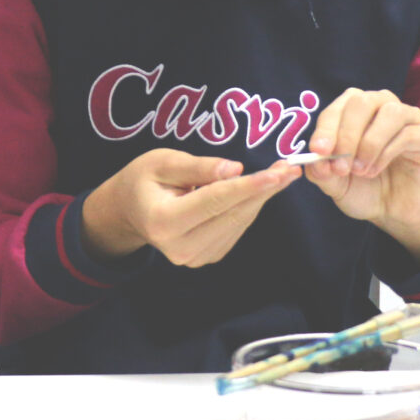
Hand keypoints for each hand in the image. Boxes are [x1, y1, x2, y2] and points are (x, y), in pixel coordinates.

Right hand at [80, 149, 298, 267]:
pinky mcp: (206, 257)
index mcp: (164, 222)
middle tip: (291, 168)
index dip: (248, 186)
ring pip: (238, 222)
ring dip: (261, 197)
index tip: (277, 174)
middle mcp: (180, 247)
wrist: (129, 211)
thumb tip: (235, 169)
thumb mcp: (162, 162)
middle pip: (232, 213)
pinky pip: (235, 228)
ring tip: (280, 173)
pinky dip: (248, 207)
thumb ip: (198, 167)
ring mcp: (194, 258)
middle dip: (264, 189)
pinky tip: (256, 189)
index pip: (214, 201)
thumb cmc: (142, 180)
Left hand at [302, 88, 419, 263]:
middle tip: (341, 167)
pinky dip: (386, 153)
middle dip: (346, 135)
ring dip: (369, 143)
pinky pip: (407, 133)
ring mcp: (407, 118)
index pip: (338, 107)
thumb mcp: (336, 185)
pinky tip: (376, 170)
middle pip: (361, 102)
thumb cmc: (365, 190)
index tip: (319, 151)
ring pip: (388, 112)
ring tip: (361, 170)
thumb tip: (314, 161)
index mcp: (354, 112)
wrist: (396, 211)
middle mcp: (381, 106)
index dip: (326, 127)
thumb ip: (322, 172)